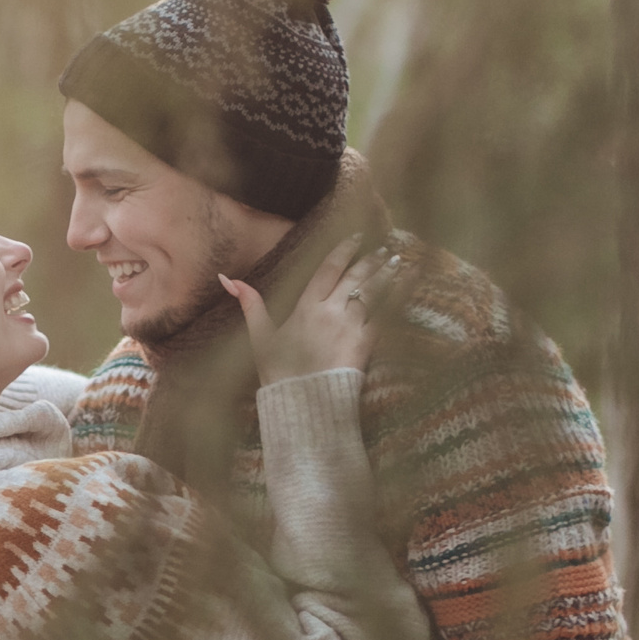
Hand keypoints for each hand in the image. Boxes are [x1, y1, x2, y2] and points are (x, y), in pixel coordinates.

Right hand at [222, 236, 399, 385]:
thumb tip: (227, 279)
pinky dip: (400, 294)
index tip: (356, 236)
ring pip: (372, 290)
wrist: (302, 403)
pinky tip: (411, 280)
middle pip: (354, 276)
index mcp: (306, 306)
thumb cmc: (279, 373)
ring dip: (386, 272)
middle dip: (370, 259)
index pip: (327, 268)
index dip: (342, 250)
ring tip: (398, 259)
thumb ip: (249, 304)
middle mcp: (330, 310)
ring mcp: (350, 326)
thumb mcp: (259, 337)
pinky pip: (387, 312)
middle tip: (384, 247)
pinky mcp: (366, 342)